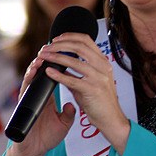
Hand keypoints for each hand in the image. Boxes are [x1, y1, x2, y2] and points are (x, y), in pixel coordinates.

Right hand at [3, 54, 75, 155]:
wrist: (35, 150)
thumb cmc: (48, 136)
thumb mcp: (64, 123)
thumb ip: (69, 113)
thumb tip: (73, 104)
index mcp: (49, 96)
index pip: (55, 76)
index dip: (59, 65)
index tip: (67, 54)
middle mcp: (39, 94)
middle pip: (43, 72)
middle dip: (47, 59)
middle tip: (54, 47)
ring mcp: (31, 97)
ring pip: (32, 76)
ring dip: (37, 64)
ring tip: (43, 55)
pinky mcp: (24, 103)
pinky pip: (26, 87)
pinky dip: (29, 78)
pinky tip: (33, 70)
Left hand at [40, 32, 130, 154]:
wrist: (111, 119)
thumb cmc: (101, 102)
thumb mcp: (91, 82)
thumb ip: (78, 72)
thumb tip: (61, 65)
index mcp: (103, 62)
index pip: (86, 40)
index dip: (70, 36)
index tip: (56, 39)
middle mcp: (103, 66)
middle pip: (79, 46)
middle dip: (59, 44)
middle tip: (46, 48)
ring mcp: (98, 77)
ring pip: (74, 60)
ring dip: (55, 56)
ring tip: (44, 57)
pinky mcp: (92, 90)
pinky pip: (71, 79)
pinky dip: (58, 74)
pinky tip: (48, 72)